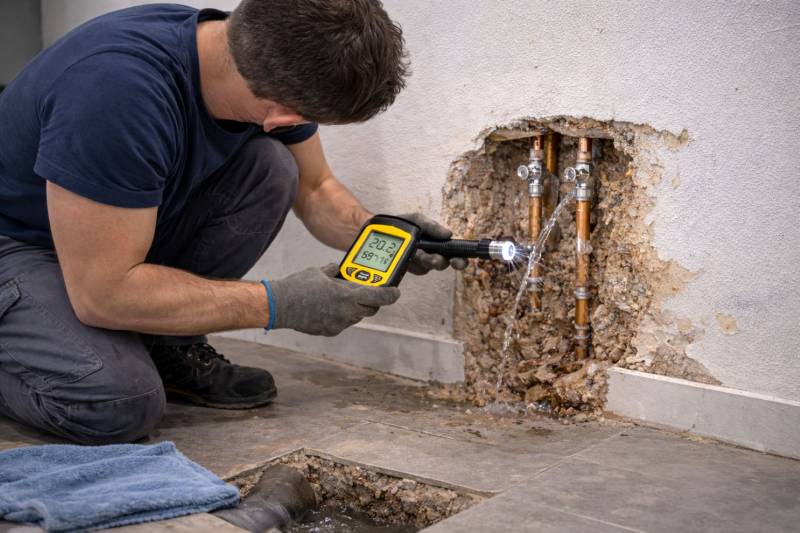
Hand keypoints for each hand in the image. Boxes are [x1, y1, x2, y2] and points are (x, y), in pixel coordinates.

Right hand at [269, 264, 399, 335]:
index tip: (395, 291)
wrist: (278, 306)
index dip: (391, 294)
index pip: (379, 297)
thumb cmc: (299, 286)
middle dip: (372, 301)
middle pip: (370, 309)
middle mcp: (346, 312)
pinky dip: (341, 315)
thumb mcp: (321, 272)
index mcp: (347, 296)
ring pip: (356, 316)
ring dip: (355, 307)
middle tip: (369, 291)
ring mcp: (338, 324)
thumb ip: (336, 271)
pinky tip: (330, 307)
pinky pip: (343, 322)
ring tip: (344, 297)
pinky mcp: (330, 331)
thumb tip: (341, 271)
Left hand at [396, 213, 467, 274]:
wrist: (381, 228)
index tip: (457, 260)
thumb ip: (431, 225)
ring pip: (427, 267)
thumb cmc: (403, 223)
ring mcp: (419, 262)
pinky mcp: (409, 268)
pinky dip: (412, 263)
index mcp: (438, 242)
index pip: (454, 253)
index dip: (460, 260)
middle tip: (434, 260)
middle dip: (440, 262)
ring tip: (418, 255)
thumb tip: (448, 234)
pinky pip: (414, 269)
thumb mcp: (417, 219)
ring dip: (424, 262)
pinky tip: (408, 256)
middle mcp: (431, 254)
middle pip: (442, 263)